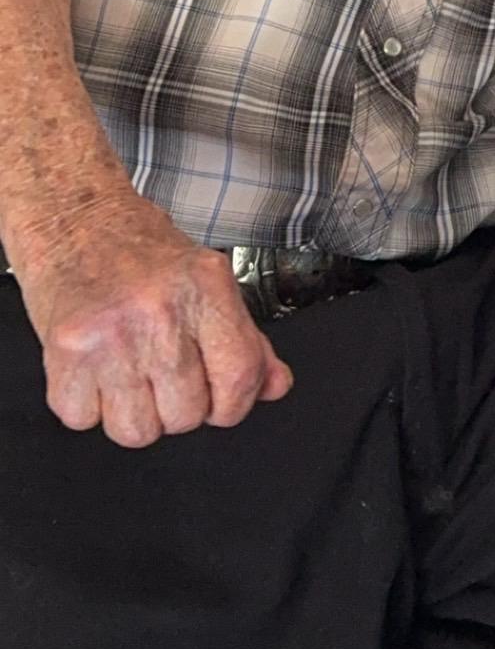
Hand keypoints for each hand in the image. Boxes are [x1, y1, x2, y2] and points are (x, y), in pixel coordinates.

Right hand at [16, 190, 292, 447]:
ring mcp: (111, 334)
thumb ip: (245, 338)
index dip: (233, 405)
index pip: (240, 376)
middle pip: (186, 415)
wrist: (73, 217)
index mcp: (205, 286)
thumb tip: (275, 386)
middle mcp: (160, 310)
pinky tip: (95, 369)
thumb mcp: (205, 279)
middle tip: (163, 372)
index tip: (221, 402)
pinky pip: (83, 420)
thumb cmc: (137, 247)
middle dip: (177, 407)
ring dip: (134, 414)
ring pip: (136, 431)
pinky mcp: (66, 352)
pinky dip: (87, 406)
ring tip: (128, 372)